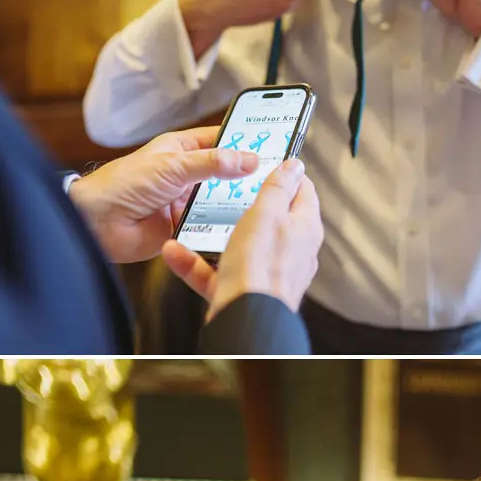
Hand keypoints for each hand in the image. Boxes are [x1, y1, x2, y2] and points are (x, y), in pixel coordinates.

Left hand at [68, 127, 257, 264]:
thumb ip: (212, 164)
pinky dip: (222, 230)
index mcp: (181, 150)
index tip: (271, 146)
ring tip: (259, 207)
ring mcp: (187, 202)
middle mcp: (187, 175)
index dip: (244, 142)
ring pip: (222, 203)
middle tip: (273, 182)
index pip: (221, 140)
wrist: (99, 222)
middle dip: (246, 179)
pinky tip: (237, 230)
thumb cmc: (122, 184)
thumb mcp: (173, 166)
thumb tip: (247, 159)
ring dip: (235, 207)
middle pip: (226, 175)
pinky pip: (212, 228)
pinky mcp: (186, 227)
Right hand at [161, 158, 322, 319]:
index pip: (303, 191)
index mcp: (304, 229)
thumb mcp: (268, 214)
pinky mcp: (245, 292)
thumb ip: (279, 188)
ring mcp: (269, 274)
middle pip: (272, 219)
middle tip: (224, 187)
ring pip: (238, 247)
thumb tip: (294, 166)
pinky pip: (217, 272)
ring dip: (212, 233)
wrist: (247, 319)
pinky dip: (196, 263)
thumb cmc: (261, 266)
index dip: (286, 173)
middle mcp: (292, 253)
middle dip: (246, 203)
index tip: (266, 161)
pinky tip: (176, 252)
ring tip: (191, 219)